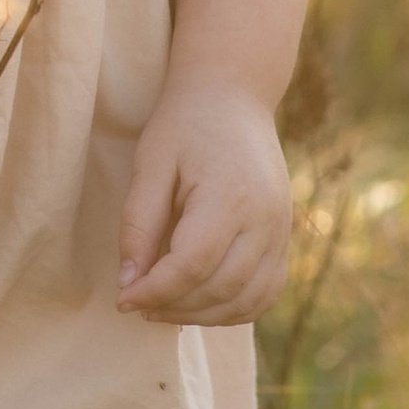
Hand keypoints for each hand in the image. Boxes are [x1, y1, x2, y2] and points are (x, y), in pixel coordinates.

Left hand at [114, 79, 292, 325]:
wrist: (233, 93)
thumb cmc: (184, 123)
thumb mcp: (151, 162)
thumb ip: (138, 224)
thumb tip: (128, 284)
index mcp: (229, 196)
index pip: (191, 265)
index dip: (154, 289)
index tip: (123, 299)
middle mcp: (264, 220)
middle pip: (220, 289)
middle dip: (174, 306)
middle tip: (137, 302)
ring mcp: (281, 231)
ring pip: (246, 300)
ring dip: (203, 315)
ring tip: (164, 307)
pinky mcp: (285, 238)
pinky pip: (265, 293)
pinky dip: (233, 309)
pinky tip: (200, 302)